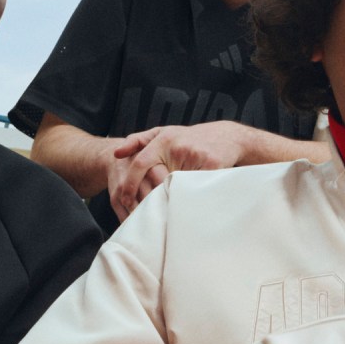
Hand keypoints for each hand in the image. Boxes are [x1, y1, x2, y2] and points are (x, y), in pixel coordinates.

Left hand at [108, 122, 250, 220]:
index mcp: (163, 139)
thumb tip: (116, 153)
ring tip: (162, 210)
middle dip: (148, 196)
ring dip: (168, 200)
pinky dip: (187, 198)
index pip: (140, 163)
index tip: (124, 199)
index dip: (130, 183)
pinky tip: (184, 204)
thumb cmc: (190, 138)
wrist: (228, 136)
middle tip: (141, 210)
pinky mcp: (212, 166)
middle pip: (156, 180)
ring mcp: (195, 156)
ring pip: (175, 187)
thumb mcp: (164, 133)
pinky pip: (193, 189)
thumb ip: (138, 141)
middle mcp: (177, 146)